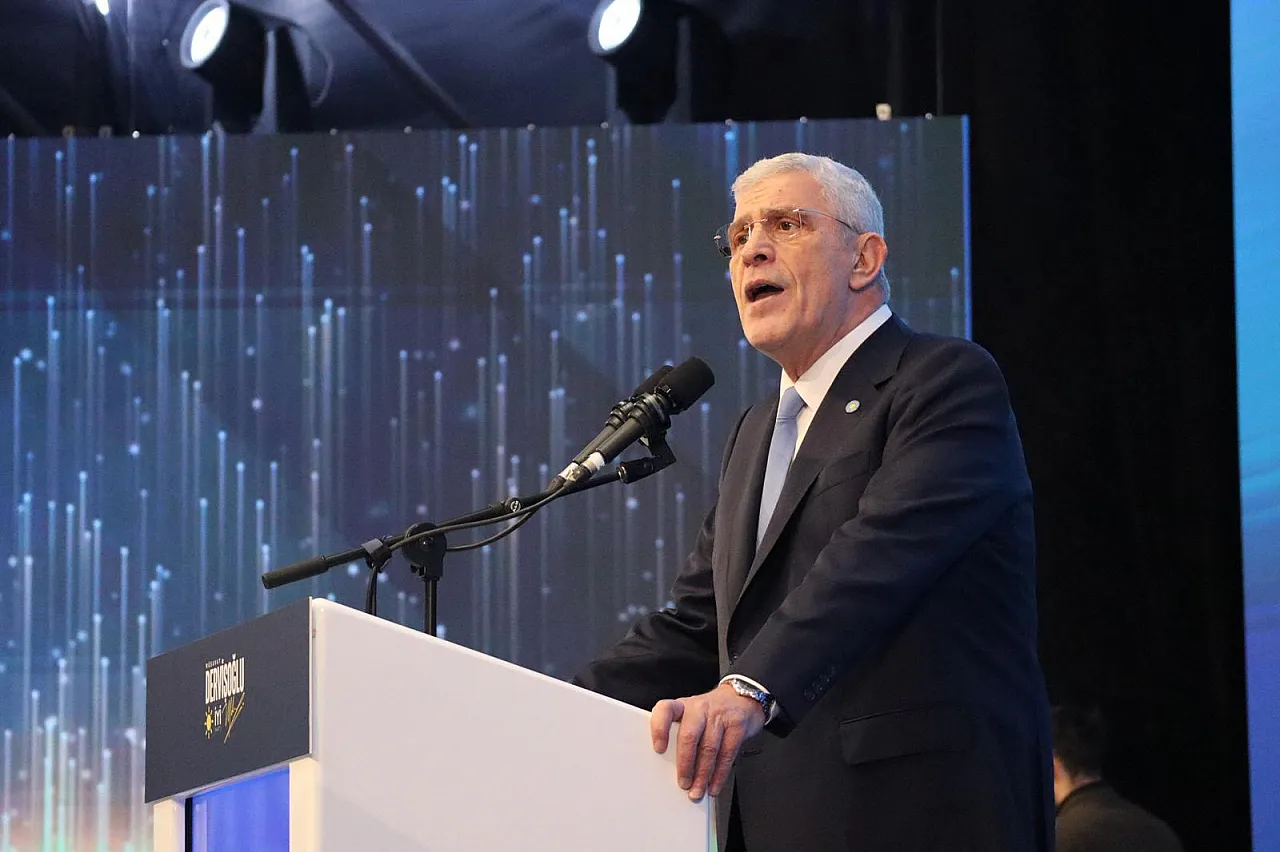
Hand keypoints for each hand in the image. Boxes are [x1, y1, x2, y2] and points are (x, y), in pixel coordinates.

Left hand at [650, 682, 765, 800]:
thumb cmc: (710, 713)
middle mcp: (699, 708)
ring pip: (709, 748)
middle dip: (685, 764)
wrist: (741, 699)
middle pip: (689, 735)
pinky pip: (727, 754)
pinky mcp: (737, 726)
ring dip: (702, 775)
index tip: (658, 749)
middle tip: (683, 783)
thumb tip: (667, 767)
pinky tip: (713, 785)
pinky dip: (719, 774)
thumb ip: (678, 734)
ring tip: (697, 790)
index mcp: (682, 706)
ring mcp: (719, 716)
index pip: (665, 710)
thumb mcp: (690, 715)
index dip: (660, 728)